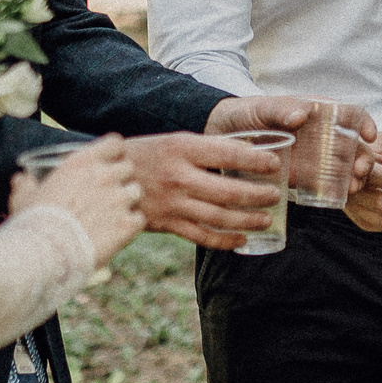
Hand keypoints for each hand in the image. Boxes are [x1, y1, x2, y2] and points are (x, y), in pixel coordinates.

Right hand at [10, 134, 143, 262]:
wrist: (44, 253)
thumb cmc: (31, 223)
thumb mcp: (22, 199)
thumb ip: (25, 185)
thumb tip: (20, 179)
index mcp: (81, 162)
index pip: (115, 143)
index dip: (114, 154)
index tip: (108, 165)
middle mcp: (104, 175)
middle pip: (129, 168)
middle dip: (121, 179)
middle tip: (109, 195)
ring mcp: (118, 199)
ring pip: (136, 192)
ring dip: (127, 202)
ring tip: (111, 217)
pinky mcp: (127, 224)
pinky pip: (140, 218)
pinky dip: (130, 226)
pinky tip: (116, 234)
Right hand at [121, 130, 289, 249]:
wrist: (105, 178)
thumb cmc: (146, 155)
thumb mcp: (173, 141)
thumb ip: (205, 149)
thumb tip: (247, 151)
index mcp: (182, 148)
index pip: (228, 153)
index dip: (255, 160)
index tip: (274, 164)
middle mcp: (178, 176)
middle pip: (228, 191)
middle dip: (258, 195)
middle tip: (275, 195)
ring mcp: (172, 203)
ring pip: (219, 217)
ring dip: (247, 221)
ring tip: (266, 220)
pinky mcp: (166, 224)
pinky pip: (201, 236)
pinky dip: (225, 241)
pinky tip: (241, 240)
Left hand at [207, 95, 379, 193]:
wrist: (221, 135)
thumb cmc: (244, 113)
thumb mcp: (261, 106)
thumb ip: (281, 108)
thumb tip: (301, 114)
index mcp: (316, 112)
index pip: (349, 114)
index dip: (364, 122)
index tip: (369, 136)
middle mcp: (320, 135)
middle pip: (353, 144)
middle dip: (364, 158)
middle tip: (360, 171)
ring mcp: (313, 157)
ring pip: (344, 167)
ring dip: (356, 177)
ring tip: (354, 188)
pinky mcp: (301, 177)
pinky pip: (325, 184)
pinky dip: (337, 191)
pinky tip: (341, 198)